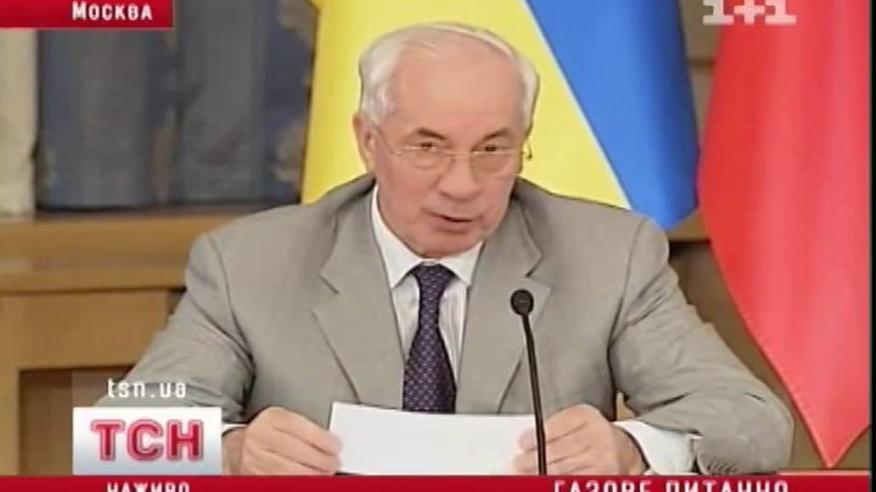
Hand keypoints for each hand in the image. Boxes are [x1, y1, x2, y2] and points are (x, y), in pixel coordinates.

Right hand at [222, 407, 341, 474]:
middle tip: (334, 463)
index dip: (323, 439)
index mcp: (271, 418)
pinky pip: (281, 482)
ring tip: (325, 474)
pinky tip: (310, 480)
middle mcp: (260, 437)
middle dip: (321, 460)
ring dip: (313, 475)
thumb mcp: (284, 421)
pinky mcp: (254, 476)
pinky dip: (299, 482)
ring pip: (289, 471)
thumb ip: (306, 428)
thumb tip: (332, 443)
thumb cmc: (268, 433)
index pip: (301, 428)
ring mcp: (255, 459)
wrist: (238, 448)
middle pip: (297, 451)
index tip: (336, 446)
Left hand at [513, 404, 646, 474]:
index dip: (537, 437)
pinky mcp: (605, 477)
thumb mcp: (576, 422)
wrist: (629, 451)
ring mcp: (603, 460)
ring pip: (563, 470)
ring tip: (526, 475)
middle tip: (518, 463)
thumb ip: (553, 429)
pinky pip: (573, 481)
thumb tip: (525, 444)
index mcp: (586, 416)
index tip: (522, 444)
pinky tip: (546, 480)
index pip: (556, 427)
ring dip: (540, 474)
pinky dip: (557, 482)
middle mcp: (598, 436)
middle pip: (557, 451)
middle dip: (534, 460)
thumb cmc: (594, 435)